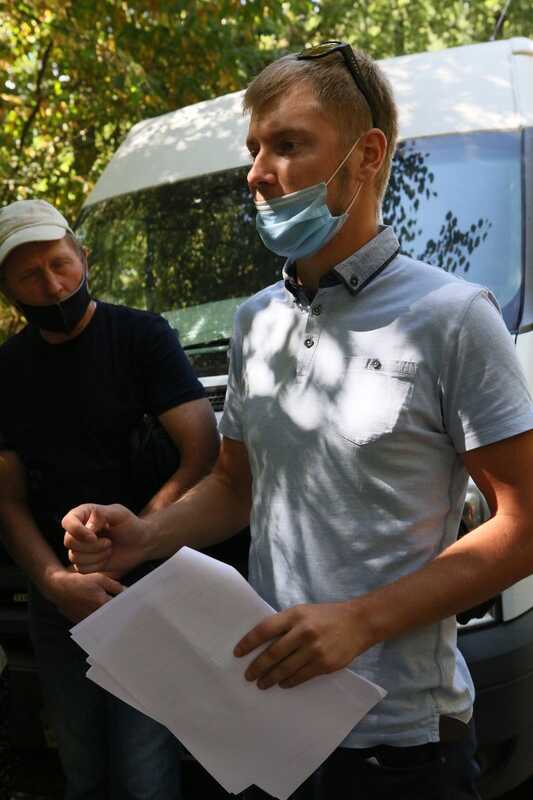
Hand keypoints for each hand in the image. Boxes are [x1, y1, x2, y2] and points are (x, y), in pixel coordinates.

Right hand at [46, 569, 123, 622]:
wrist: (60, 588)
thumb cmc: (80, 581)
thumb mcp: (100, 578)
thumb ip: (115, 586)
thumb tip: (127, 592)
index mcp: (101, 603)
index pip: (120, 609)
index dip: (128, 609)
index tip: (135, 609)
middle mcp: (95, 614)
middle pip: (113, 619)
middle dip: (121, 617)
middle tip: (129, 616)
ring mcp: (87, 620)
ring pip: (104, 624)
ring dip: (111, 621)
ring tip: (119, 619)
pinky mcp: (81, 623)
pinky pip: (95, 626)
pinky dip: (101, 623)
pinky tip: (105, 619)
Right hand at [62, 503, 148, 575]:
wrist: (141, 544)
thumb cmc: (131, 525)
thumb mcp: (119, 514)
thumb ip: (102, 514)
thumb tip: (88, 527)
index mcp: (84, 515)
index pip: (67, 522)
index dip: (77, 531)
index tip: (94, 536)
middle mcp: (79, 531)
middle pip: (69, 542)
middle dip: (91, 546)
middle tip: (109, 542)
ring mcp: (81, 548)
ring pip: (74, 557)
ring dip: (96, 556)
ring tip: (109, 548)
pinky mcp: (85, 563)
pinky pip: (81, 569)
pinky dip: (96, 565)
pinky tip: (107, 558)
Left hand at [234, 601, 373, 688]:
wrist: (358, 623)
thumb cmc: (326, 616)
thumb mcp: (303, 611)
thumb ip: (285, 624)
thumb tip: (262, 642)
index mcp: (295, 615)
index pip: (265, 629)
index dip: (249, 643)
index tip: (238, 653)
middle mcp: (303, 632)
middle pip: (273, 653)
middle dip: (257, 667)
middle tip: (248, 676)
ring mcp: (314, 649)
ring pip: (285, 669)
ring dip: (270, 678)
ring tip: (262, 684)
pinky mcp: (324, 664)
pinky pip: (301, 676)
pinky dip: (289, 682)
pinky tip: (282, 684)